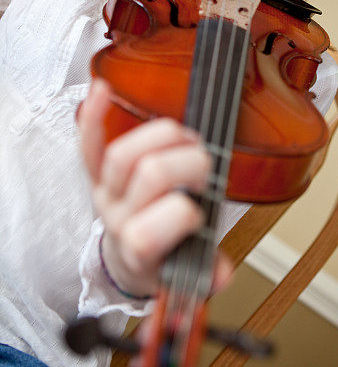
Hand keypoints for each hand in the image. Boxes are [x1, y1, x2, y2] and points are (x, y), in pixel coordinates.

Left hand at [78, 78, 232, 297]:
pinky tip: (102, 90)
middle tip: (204, 166)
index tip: (199, 215)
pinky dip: (94, 115)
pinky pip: (89, 142)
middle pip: (150, 175)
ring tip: (185, 138)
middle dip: (188, 164)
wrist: (129, 260)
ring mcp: (106, 193)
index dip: (183, 215)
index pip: (153, 230)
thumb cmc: (164, 257)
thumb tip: (221, 275)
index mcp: (141, 248)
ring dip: (163, 137)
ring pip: (124, 154)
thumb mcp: (188, 272)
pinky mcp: (96, 174)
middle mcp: (119, 216)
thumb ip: (207, 273)